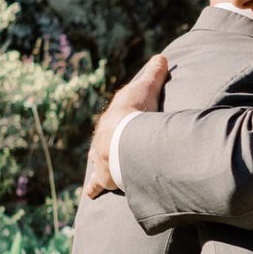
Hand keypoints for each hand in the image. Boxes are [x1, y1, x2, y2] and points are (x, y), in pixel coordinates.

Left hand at [82, 54, 168, 198]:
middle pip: (100, 149)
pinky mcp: (105, 178)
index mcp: (109, 124)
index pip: (110, 126)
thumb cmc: (134, 112)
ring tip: (97, 181)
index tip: (112, 132)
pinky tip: (90, 195)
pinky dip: (93, 189)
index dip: (112, 130)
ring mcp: (101, 161)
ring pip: (97, 168)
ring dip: (98, 172)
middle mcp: (101, 142)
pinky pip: (97, 184)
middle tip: (103, 157)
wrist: (123, 137)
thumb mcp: (145, 88)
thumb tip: (161, 58)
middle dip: (102, 154)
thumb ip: (154, 75)